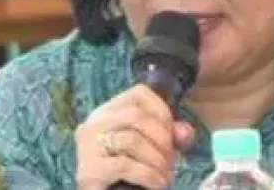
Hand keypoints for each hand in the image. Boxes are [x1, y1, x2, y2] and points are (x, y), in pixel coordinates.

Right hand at [75, 84, 195, 188]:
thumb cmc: (131, 173)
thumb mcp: (155, 149)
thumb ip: (171, 136)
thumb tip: (185, 132)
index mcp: (109, 111)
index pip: (138, 93)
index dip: (162, 110)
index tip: (173, 134)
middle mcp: (94, 123)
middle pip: (136, 115)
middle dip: (162, 138)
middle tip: (171, 160)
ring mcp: (88, 146)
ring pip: (131, 140)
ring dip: (157, 160)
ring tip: (165, 175)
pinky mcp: (89, 171)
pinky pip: (125, 165)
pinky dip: (149, 175)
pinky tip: (157, 184)